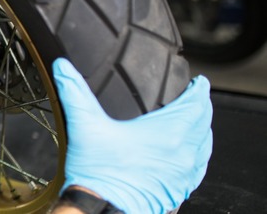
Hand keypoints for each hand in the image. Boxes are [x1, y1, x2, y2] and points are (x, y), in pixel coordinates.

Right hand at [53, 58, 212, 213]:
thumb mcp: (85, 127)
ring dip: (202, 132)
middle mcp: (182, 155)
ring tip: (195, 122)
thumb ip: (75, 93)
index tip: (200, 83)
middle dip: (202, 108)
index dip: (200, 91)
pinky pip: (198, 169)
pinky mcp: (177, 192)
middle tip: (197, 98)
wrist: (100, 211)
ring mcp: (182, 176)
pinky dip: (197, 156)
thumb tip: (63, 68)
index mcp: (167, 135)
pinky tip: (187, 155)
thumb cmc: (98, 175)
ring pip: (204, 148)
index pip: (197, 106)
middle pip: (204, 125)